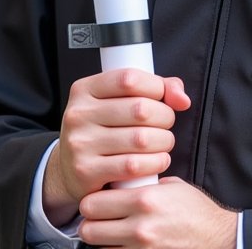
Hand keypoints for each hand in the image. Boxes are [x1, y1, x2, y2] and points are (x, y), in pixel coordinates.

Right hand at [42, 69, 190, 225]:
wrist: (69, 169)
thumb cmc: (103, 128)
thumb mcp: (118, 100)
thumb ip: (155, 88)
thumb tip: (182, 99)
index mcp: (85, 89)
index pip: (129, 79)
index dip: (156, 87)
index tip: (163, 98)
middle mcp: (78, 114)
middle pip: (140, 109)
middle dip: (165, 117)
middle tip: (166, 125)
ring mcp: (79, 144)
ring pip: (140, 139)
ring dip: (164, 142)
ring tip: (164, 143)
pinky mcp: (85, 172)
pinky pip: (133, 166)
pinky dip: (155, 163)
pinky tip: (158, 160)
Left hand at [79, 176, 238, 248]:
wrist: (216, 236)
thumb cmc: (195, 210)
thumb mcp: (170, 185)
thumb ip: (143, 184)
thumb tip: (120, 182)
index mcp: (144, 199)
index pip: (93, 203)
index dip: (90, 201)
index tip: (94, 200)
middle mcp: (139, 227)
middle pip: (89, 230)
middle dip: (90, 223)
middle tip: (96, 218)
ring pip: (99, 248)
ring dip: (101, 240)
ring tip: (111, 231)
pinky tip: (123, 243)